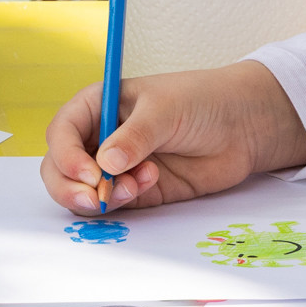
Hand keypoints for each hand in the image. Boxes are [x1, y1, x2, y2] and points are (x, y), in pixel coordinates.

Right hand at [41, 61, 305, 214]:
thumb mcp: (165, 109)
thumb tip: (105, 164)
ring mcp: (116, 167)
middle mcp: (99, 136)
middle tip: (97, 198)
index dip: (66, 155)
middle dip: (72, 187)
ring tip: (136, 186)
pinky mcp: (135, 191)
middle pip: (62, 169)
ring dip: (101, 197)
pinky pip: (113, 206)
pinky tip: (150, 184)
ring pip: (83, 193)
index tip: (88, 174)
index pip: (62, 132)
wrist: (244, 126)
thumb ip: (134, 137)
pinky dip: (122, 203)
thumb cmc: (202, 100)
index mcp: (97, 105)